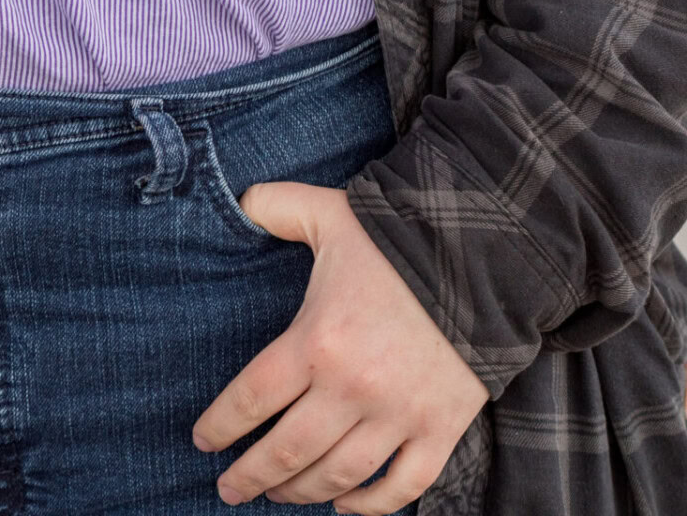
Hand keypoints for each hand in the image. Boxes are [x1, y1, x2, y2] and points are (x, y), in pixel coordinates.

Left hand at [191, 181, 487, 509]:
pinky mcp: (440, 430)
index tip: (203, 441)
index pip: (252, 398)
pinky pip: (401, 487)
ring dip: (301, 493)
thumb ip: (275, 206)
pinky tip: (344, 506)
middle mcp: (353, 387)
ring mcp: (399, 415)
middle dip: (251, 476)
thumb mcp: (326, 211)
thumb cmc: (396, 235)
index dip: (221, 426)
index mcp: (317, 339)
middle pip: (287, 450)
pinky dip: (370, 507)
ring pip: (337, 476)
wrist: (483, 255)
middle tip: (229, 488)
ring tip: (277, 496)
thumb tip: (239, 202)